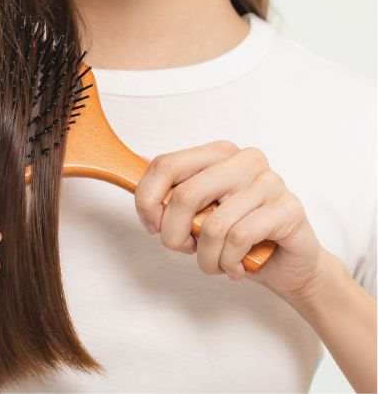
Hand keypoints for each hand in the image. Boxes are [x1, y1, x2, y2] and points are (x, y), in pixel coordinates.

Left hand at [134, 140, 324, 300]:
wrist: (288, 266)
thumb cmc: (238, 238)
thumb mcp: (197, 215)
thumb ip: (171, 198)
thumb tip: (133, 179)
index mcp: (218, 154)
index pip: (166, 165)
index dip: (148, 200)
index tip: (152, 226)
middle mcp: (245, 161)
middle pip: (185, 196)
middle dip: (174, 234)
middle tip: (184, 249)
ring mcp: (269, 182)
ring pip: (213, 225)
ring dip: (205, 257)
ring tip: (214, 263)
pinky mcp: (288, 209)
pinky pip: (239, 238)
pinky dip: (228, 261)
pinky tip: (235, 267)